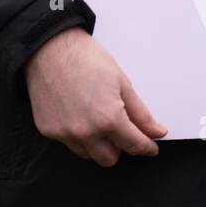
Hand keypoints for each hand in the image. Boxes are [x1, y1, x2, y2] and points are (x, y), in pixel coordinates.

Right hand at [24, 27, 166, 166]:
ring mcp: (65, 134)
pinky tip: (79, 114)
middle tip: (121, 128)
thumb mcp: (121, 82)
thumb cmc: (85, 58)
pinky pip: (69, 143)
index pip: (134, 145)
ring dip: (98, 144)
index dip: (146, 147)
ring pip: (89, 154)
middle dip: (120, 147)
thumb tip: (156, 131)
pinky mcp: (49, 131)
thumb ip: (140, 112)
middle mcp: (86, 132)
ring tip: (97, 118)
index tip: (150, 147)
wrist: (50, 48)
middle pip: (110, 159)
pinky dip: (78, 135)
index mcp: (108, 119)